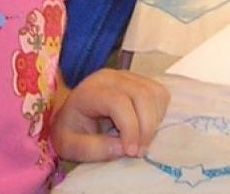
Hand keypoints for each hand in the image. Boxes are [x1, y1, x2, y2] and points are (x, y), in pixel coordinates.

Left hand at [51, 69, 170, 161]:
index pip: (118, 101)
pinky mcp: (140, 81)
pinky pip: (159, 94)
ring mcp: (127, 76)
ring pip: (154, 93)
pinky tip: (146, 128)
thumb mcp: (70, 146)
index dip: (130, 128)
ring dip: (154, 122)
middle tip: (139, 151)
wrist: (71, 117)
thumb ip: (92, 149)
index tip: (130, 152)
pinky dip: (159, 114)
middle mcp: (111, 77)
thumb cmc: (70, 131)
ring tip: (142, 141)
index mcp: (90, 90)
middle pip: (141, 95)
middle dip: (146, 127)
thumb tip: (123, 148)